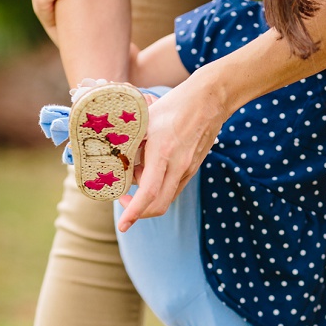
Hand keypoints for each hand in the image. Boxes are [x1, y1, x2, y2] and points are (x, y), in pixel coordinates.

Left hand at [116, 70, 225, 230]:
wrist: (209, 99)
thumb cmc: (175, 104)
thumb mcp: (147, 118)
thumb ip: (132, 140)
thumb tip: (116, 156)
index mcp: (163, 152)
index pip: (149, 193)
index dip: (134, 212)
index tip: (123, 225)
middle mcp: (178, 166)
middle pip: (159, 205)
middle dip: (139, 211)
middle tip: (123, 198)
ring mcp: (188, 168)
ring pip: (167, 196)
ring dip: (149, 196)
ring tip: (135, 174)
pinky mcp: (193, 167)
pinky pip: (175, 186)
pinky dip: (160, 186)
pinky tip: (151, 167)